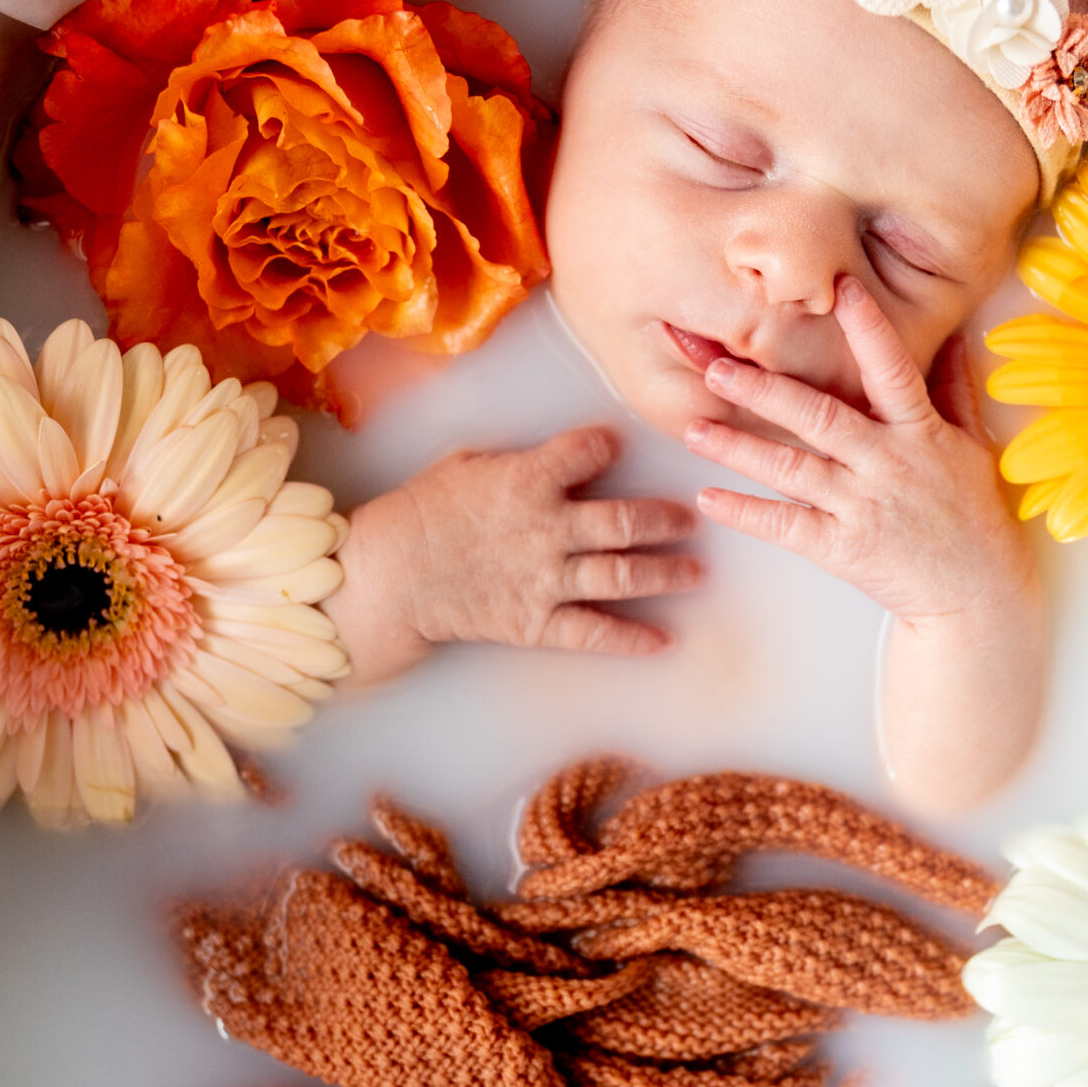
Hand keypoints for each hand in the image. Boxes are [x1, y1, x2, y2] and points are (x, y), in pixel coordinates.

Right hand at [325, 426, 700, 682]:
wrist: (391, 576)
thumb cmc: (422, 511)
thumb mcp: (465, 463)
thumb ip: (515, 460)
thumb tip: (551, 456)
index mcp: (529, 480)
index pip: (589, 452)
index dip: (608, 446)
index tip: (619, 447)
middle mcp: (549, 529)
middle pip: (624, 521)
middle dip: (665, 519)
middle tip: (691, 517)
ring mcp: (547, 579)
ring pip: (623, 575)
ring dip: (666, 573)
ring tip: (696, 571)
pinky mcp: (538, 623)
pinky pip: (595, 632)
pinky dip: (633, 638)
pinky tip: (664, 640)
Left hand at [685, 276, 1031, 627]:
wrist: (978, 596)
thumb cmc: (973, 519)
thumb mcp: (973, 447)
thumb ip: (954, 391)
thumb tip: (954, 336)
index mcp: (922, 432)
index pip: (892, 369)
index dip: (868, 329)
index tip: (839, 289)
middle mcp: (890, 464)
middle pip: (820, 417)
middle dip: (765, 391)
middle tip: (716, 367)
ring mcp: (865, 507)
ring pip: (792, 469)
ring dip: (738, 448)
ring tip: (693, 428)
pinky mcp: (846, 550)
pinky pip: (787, 527)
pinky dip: (746, 513)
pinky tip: (709, 498)